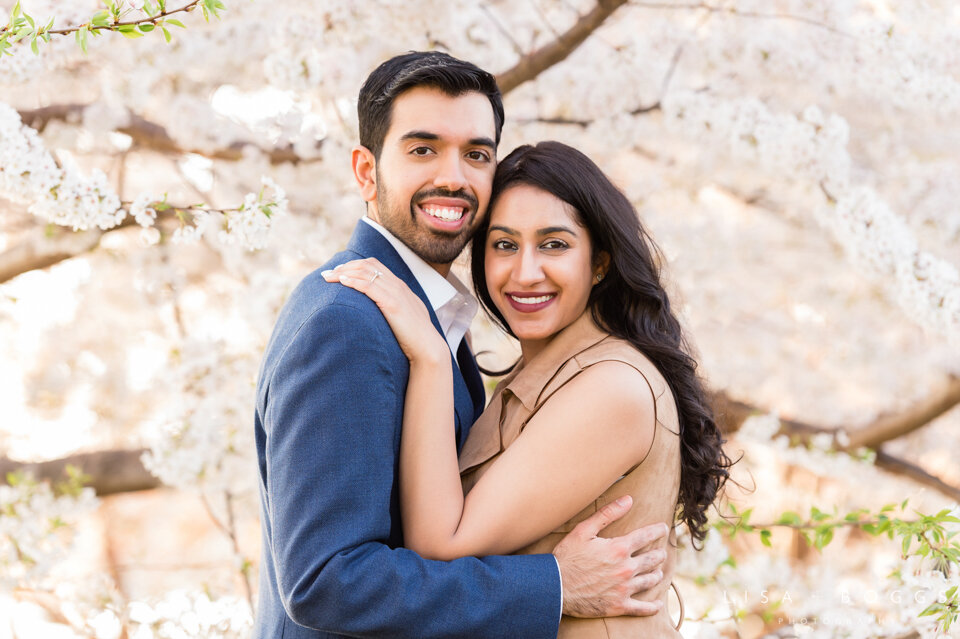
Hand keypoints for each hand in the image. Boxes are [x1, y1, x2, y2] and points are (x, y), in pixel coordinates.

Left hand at [321, 258, 447, 363]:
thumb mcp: (404, 316)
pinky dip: (353, 281)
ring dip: (343, 272)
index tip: (339, 271)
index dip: (355, 265)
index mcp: (400, 286)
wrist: (428, 347)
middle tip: (328, 274)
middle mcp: (397, 285)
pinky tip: (342, 282)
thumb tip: (379, 312)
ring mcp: (396, 293)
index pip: (375, 265)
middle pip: (367, 265)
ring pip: (366, 273)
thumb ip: (393, 308)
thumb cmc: (415, 337)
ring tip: (328, 277)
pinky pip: (369, 286)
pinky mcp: (392, 304)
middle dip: (345, 266)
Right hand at [553, 495, 668, 617]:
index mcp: (619, 548)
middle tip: (661, 552)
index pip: (645, 536)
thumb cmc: (567, 557)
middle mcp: (626, 568)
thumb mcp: (583, 530)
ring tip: (658, 571)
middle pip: (651, 559)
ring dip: (656, 574)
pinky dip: (652, 606)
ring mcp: (624, 589)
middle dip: (659, 554)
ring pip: (649, 580)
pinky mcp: (619, 606)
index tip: (663, 528)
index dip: (657, 531)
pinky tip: (658, 604)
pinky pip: (642, 608)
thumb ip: (607, 514)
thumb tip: (628, 500)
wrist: (555, 587)